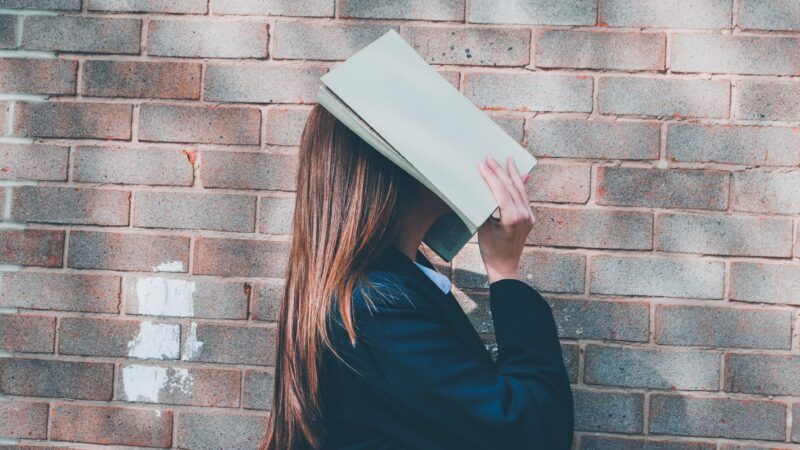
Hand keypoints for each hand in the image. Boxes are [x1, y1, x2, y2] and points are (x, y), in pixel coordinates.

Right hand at [476, 154, 534, 283]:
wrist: (505, 267)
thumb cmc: (490, 250)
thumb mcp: (484, 227)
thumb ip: (489, 206)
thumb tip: (488, 188)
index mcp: (512, 218)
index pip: (500, 190)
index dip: (490, 175)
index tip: (482, 164)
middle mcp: (524, 215)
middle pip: (511, 187)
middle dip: (500, 170)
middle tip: (490, 157)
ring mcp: (529, 216)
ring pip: (520, 190)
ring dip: (513, 174)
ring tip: (508, 159)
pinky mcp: (530, 218)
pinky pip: (524, 197)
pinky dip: (520, 185)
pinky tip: (521, 175)